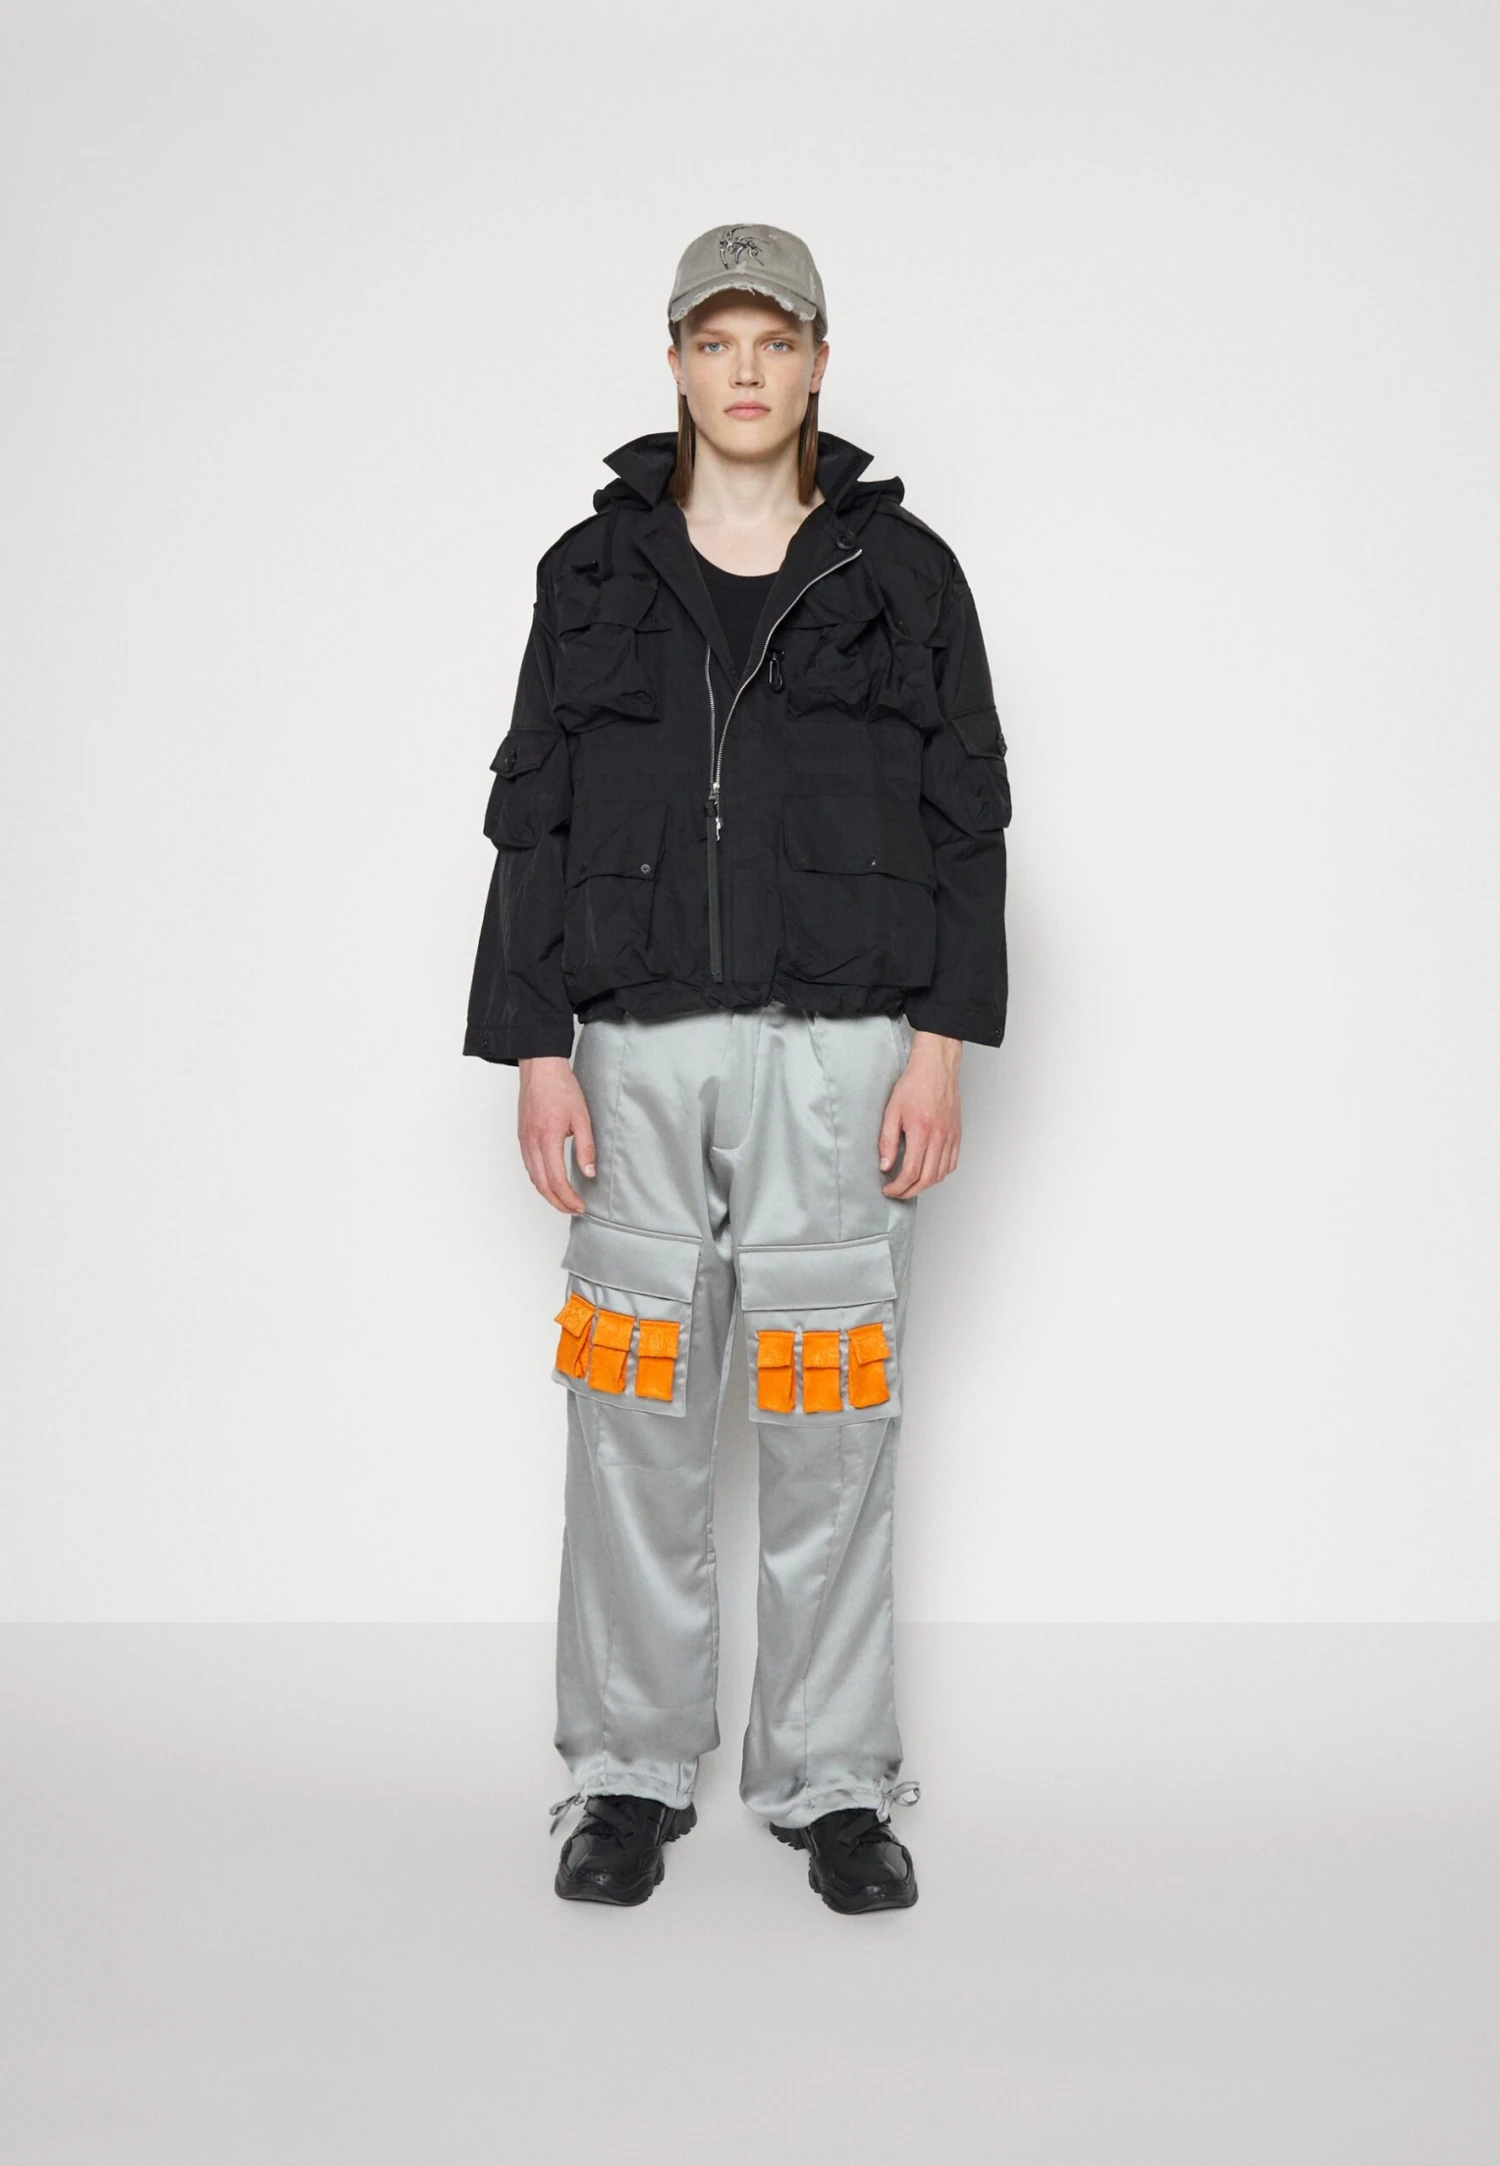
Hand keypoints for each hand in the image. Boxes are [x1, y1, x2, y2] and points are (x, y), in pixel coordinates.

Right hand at [517, 1056, 595, 1213]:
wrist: (540, 1068)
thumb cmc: (561, 1087)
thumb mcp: (582, 1117)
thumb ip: (586, 1147)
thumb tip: (589, 1173)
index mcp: (547, 1139)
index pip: (556, 1180)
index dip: (568, 1198)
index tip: (580, 1206)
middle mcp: (531, 1143)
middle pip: (541, 1185)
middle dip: (558, 1202)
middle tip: (573, 1210)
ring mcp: (524, 1141)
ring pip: (533, 1177)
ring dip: (547, 1194)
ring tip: (564, 1201)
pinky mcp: (522, 1136)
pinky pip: (528, 1166)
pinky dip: (539, 1180)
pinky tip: (550, 1182)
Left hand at [877, 1030, 961, 1197]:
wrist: (936, 1068)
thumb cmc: (914, 1085)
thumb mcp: (892, 1111)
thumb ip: (887, 1141)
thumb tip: (885, 1165)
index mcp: (921, 1132)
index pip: (911, 1172)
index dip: (898, 1186)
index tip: (888, 1189)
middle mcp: (939, 1137)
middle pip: (927, 1179)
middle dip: (909, 1191)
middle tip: (897, 1192)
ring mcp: (950, 1137)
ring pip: (940, 1174)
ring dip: (925, 1185)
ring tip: (910, 1184)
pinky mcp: (957, 1135)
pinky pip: (951, 1163)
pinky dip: (939, 1174)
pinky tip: (928, 1172)